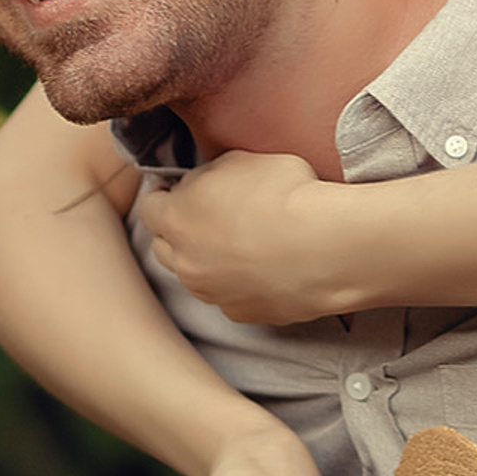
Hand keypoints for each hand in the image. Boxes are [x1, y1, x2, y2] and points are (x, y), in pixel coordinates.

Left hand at [148, 151, 342, 323]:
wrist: (327, 247)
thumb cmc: (285, 195)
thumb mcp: (240, 160)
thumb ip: (210, 174)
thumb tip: (205, 183)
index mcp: (176, 219)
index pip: (149, 207)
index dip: (163, 195)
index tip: (178, 189)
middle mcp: (186, 263)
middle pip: (165, 247)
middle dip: (178, 231)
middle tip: (206, 217)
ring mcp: (214, 294)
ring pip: (196, 277)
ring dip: (207, 262)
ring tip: (240, 245)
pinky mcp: (244, 315)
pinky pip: (231, 299)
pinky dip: (240, 285)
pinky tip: (265, 269)